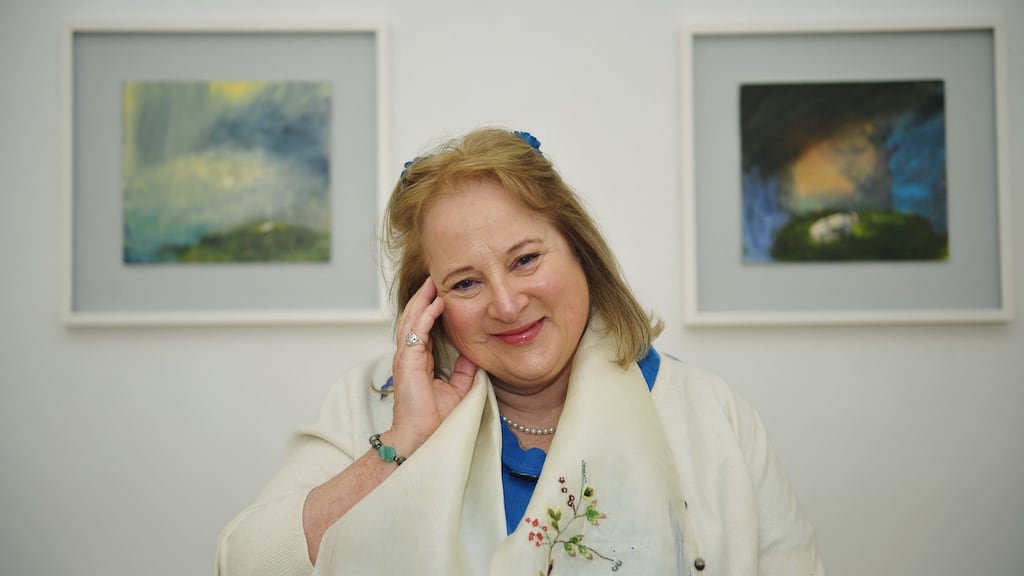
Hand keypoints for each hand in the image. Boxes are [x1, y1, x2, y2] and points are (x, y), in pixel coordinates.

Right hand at [386, 277, 476, 454]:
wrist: (421, 438)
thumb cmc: (434, 420)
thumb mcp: (457, 388)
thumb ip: (463, 370)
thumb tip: (475, 354)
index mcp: (418, 360)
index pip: (423, 327)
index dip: (431, 309)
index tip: (442, 293)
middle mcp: (409, 356)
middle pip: (414, 318)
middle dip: (424, 298)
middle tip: (435, 279)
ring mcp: (405, 357)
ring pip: (412, 320)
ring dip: (423, 300)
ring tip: (433, 283)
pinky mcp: (407, 362)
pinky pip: (415, 332)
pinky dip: (425, 315)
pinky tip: (435, 303)